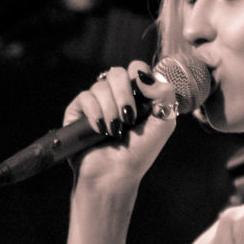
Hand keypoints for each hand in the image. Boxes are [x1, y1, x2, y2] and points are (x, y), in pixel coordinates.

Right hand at [64, 60, 177, 192]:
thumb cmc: (139, 154)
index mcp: (136, 96)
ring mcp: (95, 103)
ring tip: (115, 131)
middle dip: (124, 94)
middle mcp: (115, 97)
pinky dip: (95, 112)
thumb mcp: (163, 123)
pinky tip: (100, 129)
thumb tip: (145, 75)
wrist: (115, 175)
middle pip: (117, 73)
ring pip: (100, 86)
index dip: (139, 75)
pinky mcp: (77, 112)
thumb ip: (165, 94)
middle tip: (129, 117)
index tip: (144, 94)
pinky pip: (85, 97)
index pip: (135, 69)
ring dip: (111, 109)